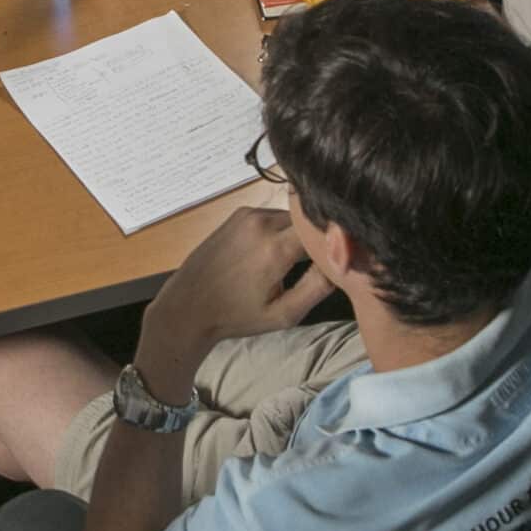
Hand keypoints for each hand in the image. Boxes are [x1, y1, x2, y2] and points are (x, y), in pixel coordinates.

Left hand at [137, 208, 333, 390]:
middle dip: (320, 238)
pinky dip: (283, 230)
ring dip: (301, 234)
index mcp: (275, 248)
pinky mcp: (239, 214)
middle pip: (310, 221)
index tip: (342, 260)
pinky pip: (274, 216)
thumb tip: (342, 263)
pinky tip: (277, 252)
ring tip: (297, 262)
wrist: (188, 305)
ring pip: (293, 217)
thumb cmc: (237, 316)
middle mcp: (262, 222)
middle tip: (322, 263)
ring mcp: (248, 214)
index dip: (337, 244)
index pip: (325, 232)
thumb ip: (317, 288)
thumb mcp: (283, 314)